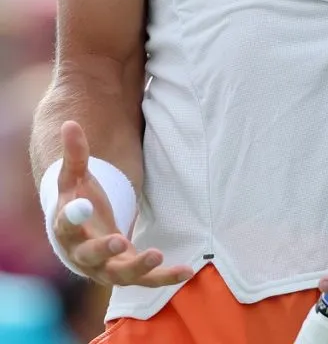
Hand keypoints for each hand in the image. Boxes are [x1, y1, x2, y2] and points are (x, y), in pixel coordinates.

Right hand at [52, 121, 193, 287]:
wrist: (80, 238)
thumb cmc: (78, 201)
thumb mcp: (74, 177)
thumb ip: (75, 154)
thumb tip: (70, 123)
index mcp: (68, 228)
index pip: (67, 223)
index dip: (73, 216)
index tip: (83, 206)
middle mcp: (83, 254)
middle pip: (91, 256)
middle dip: (105, 250)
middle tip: (120, 241)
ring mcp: (105, 267)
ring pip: (120, 274)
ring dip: (138, 267)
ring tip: (157, 255)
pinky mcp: (126, 272)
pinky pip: (145, 280)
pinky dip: (164, 277)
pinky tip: (186, 270)